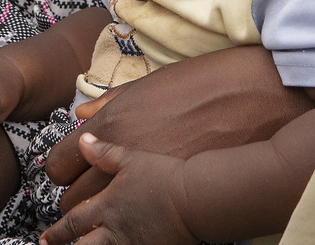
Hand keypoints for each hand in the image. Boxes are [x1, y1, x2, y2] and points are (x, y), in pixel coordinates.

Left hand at [38, 134, 194, 244]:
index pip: (74, 219)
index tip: (47, 237)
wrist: (198, 197)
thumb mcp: (133, 154)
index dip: (58, 231)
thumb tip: (82, 140)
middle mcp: (115, 228)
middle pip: (81, 244)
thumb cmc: (169, 173)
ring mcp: (130, 243)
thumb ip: (104, 150)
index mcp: (108, 203)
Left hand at [46, 45, 309, 213]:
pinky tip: (132, 228)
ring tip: (96, 229)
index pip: (58, 164)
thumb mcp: (152, 85)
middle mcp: (119, 167)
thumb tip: (83, 114)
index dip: (64, 170)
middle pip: (70, 206)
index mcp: (112, 128)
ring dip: (93, 230)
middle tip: (83, 204)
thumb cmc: (207, 89)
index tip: (72, 171)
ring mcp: (142, 198)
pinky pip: (126, 240)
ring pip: (92, 235)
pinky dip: (124, 236)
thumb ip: (112, 103)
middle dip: (74, 206)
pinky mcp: (165, 218)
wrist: (255, 112)